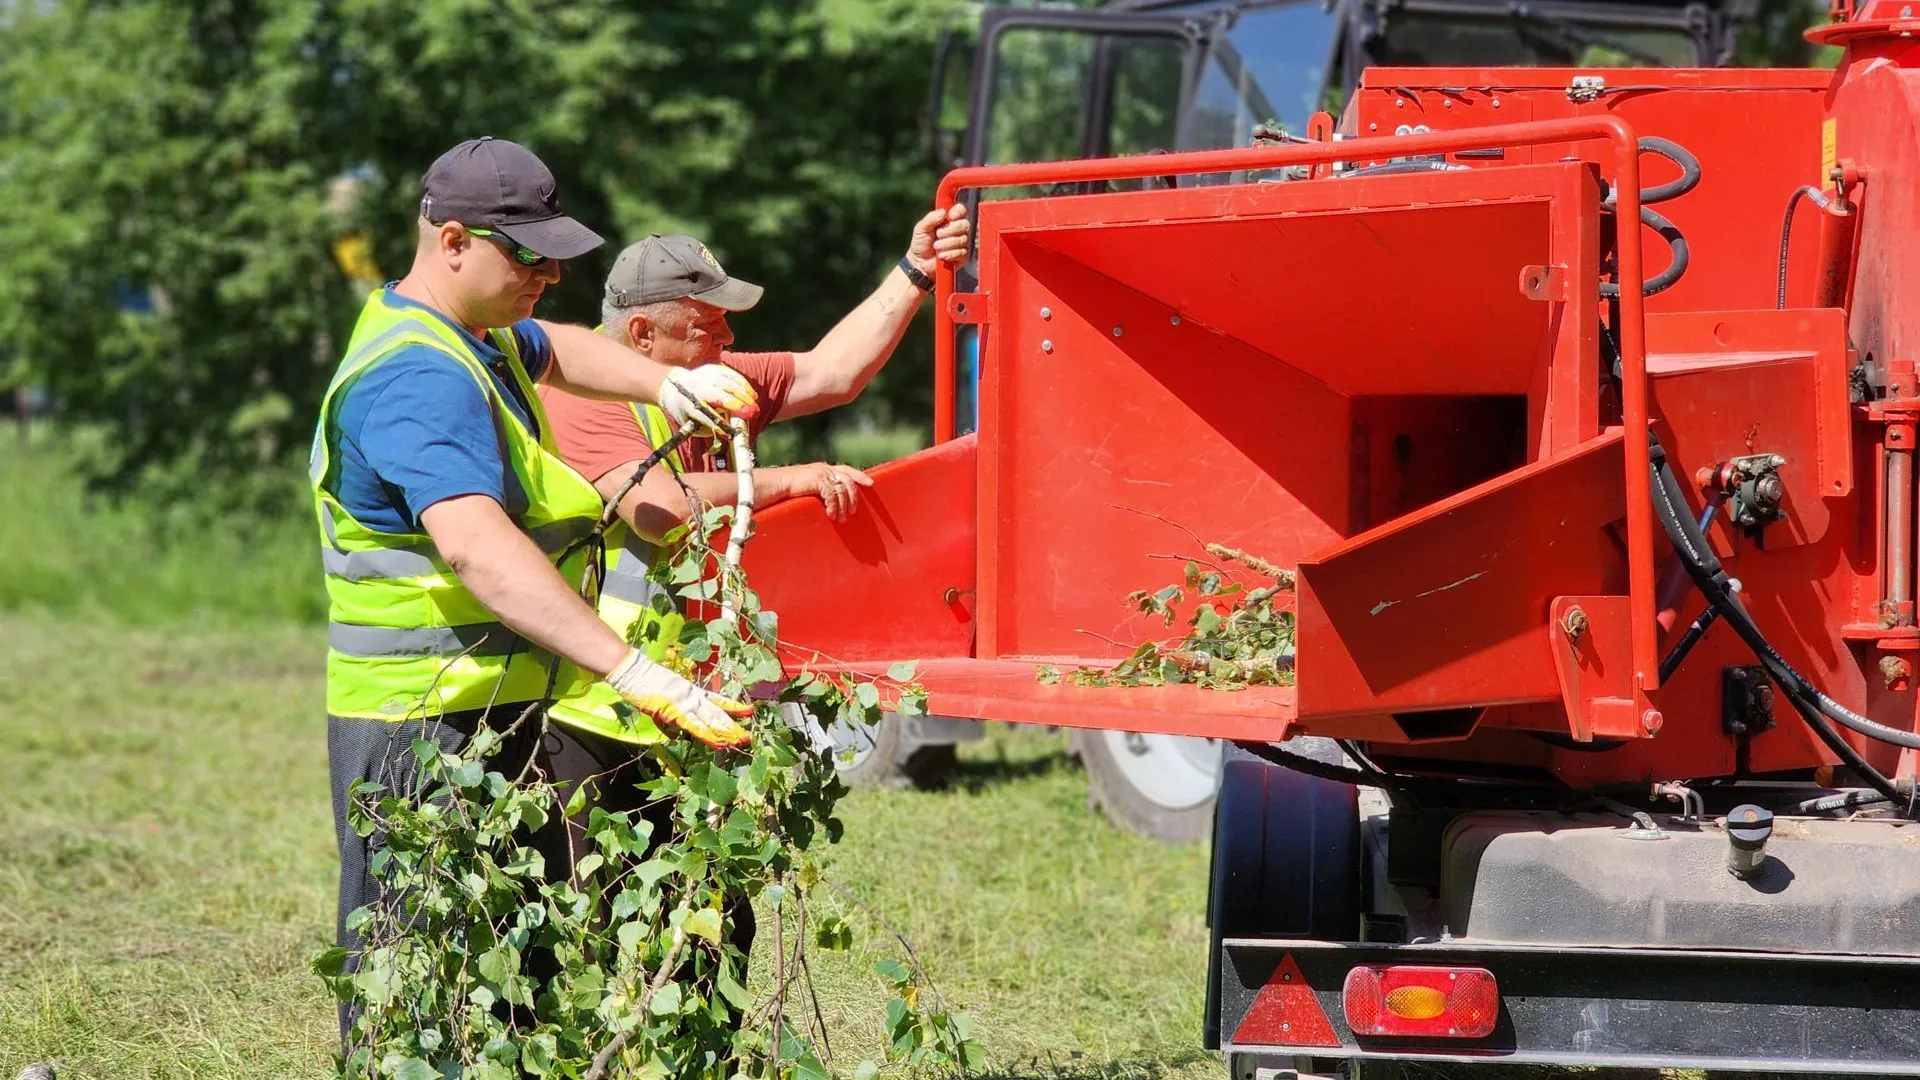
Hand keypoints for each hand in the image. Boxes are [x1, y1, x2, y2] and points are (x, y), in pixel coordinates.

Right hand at [605, 648, 751, 748]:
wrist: (632, 670)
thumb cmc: (643, 682)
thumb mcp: (660, 703)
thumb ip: (668, 721)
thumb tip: (674, 736)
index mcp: (691, 692)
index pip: (718, 701)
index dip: (734, 707)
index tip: (750, 711)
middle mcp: (692, 697)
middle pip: (718, 714)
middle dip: (733, 727)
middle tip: (748, 737)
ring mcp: (685, 703)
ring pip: (710, 720)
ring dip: (725, 733)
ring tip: (741, 741)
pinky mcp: (674, 711)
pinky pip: (695, 726)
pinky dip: (707, 735)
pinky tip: (718, 743)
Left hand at [661, 365, 758, 432]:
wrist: (673, 385)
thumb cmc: (685, 410)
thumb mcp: (689, 423)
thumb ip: (706, 429)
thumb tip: (727, 434)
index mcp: (688, 405)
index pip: (704, 415)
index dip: (719, 423)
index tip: (732, 431)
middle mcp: (696, 389)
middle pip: (718, 395)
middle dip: (737, 405)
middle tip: (752, 413)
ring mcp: (703, 376)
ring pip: (726, 382)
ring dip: (743, 393)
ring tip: (754, 402)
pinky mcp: (711, 369)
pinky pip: (729, 374)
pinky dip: (741, 383)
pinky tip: (750, 393)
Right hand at [790, 463, 873, 521]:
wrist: (776, 484)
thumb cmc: (788, 488)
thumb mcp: (807, 487)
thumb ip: (819, 490)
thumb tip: (827, 504)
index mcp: (824, 469)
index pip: (847, 470)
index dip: (859, 475)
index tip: (871, 483)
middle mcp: (825, 469)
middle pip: (848, 481)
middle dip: (853, 498)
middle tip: (852, 512)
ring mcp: (823, 473)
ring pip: (842, 490)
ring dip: (844, 506)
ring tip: (842, 518)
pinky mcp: (819, 480)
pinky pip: (833, 495)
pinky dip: (834, 507)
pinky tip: (831, 515)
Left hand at [906, 203, 970, 276]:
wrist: (919, 263)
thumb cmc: (920, 243)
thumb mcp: (921, 228)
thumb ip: (931, 218)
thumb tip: (944, 212)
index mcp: (949, 220)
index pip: (961, 210)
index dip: (958, 212)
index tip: (950, 217)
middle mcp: (958, 230)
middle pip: (965, 224)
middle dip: (950, 230)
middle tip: (938, 234)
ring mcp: (962, 243)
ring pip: (963, 239)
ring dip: (947, 244)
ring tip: (936, 247)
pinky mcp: (963, 256)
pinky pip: (962, 252)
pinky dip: (950, 254)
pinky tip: (941, 256)